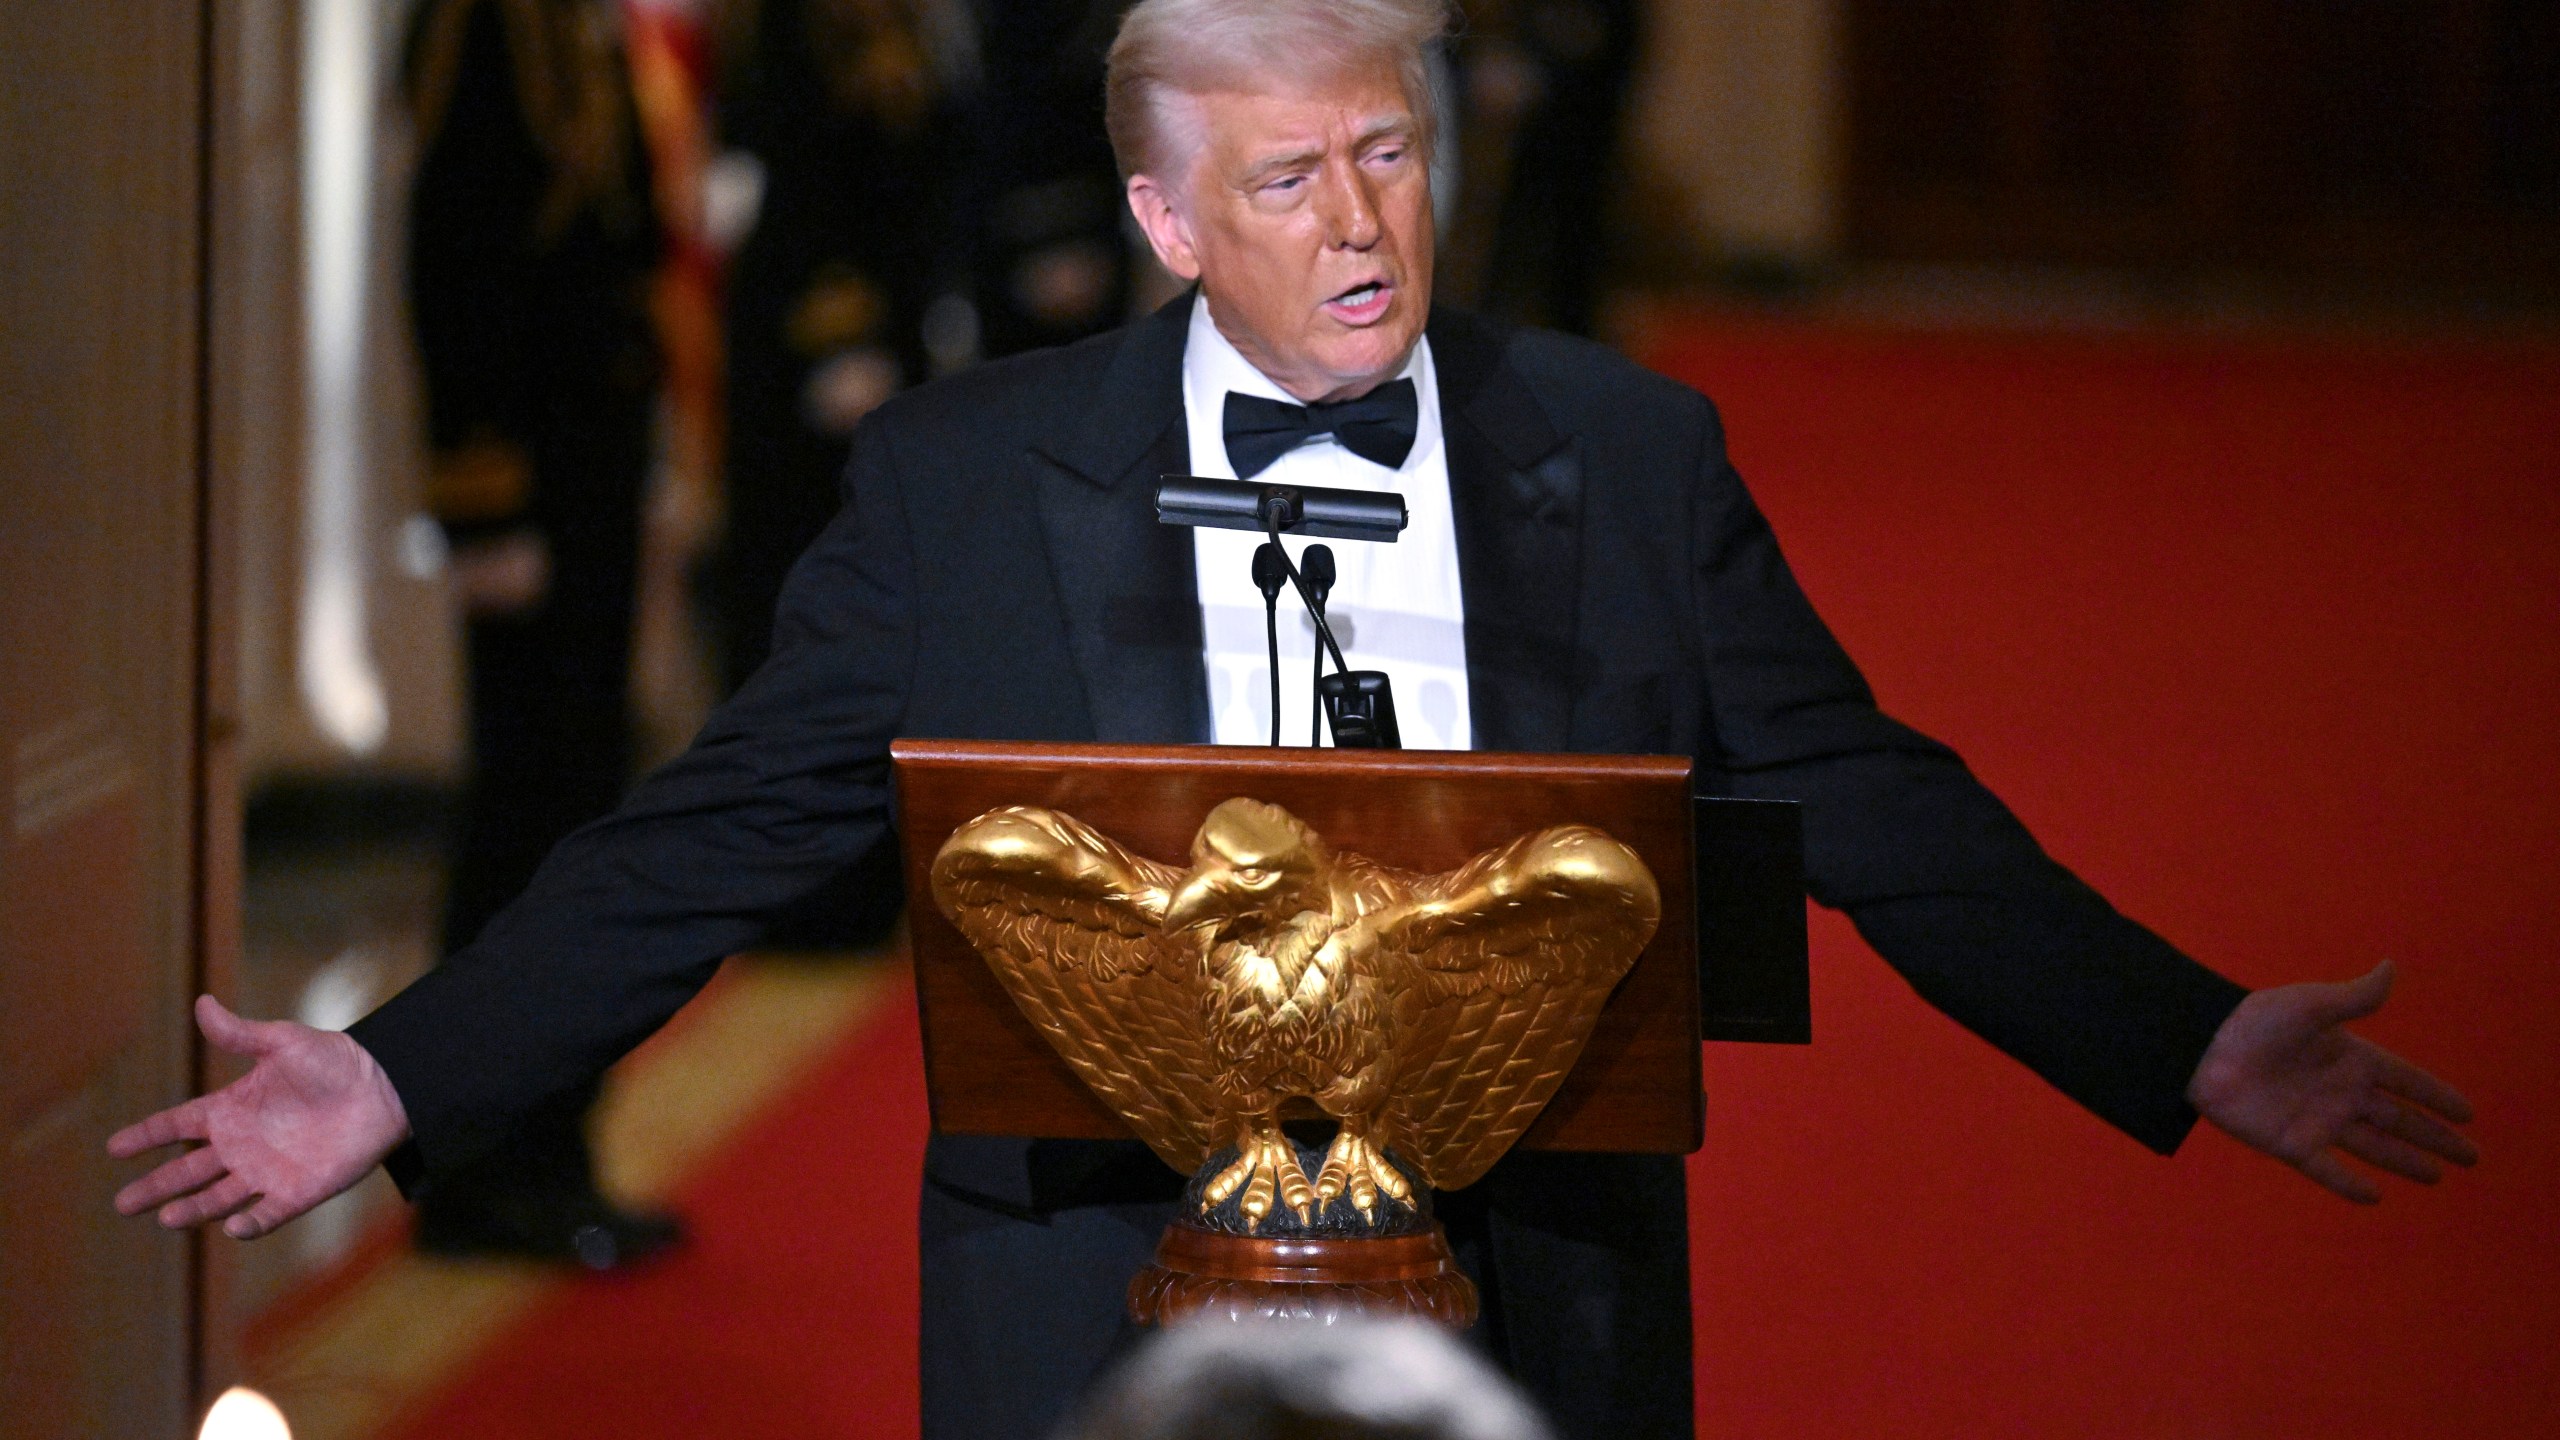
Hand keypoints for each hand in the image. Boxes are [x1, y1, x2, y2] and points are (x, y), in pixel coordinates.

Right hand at [108, 996, 410, 1238]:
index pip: (178, 1125)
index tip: (114, 1148)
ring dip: (193, 1209)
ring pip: (219, 1198)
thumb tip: (202, 1002)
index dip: (147, 1136)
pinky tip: (231, 1227)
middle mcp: (243, 1145)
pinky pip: (269, 1214)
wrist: (385, 1086)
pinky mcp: (299, 1192)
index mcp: (232, 1108)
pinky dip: (250, 1224)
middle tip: (123, 1203)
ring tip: (167, 1218)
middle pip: (188, 1171)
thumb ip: (240, 1032)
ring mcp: (268, 1171)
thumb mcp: (283, 1042)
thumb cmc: (334, 1060)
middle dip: (156, 1187)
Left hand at [2187, 961, 2476, 1203]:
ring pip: (2373, 1147)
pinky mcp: (2290, 1143)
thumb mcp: (2310, 1006)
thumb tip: (2391, 967)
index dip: (2436, 1096)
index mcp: (2350, 1057)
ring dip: (2404, 1161)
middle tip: (2471, 1156)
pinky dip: (2349, 1183)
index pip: (2405, 1080)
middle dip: (2435, 1137)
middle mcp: (2340, 1092)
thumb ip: (2354, 997)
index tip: (2469, 1114)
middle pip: (2399, 1119)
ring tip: (2437, 1176)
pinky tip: (2375, 1196)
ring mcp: (2317, 1119)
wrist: (2201, 1049)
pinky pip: (2327, 1169)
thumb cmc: (2255, 1021)